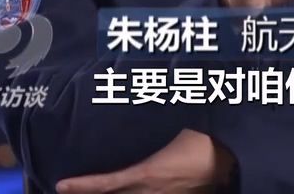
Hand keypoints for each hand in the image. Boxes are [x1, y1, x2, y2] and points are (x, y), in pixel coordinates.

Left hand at [55, 129, 232, 193]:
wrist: (231, 159)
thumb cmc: (204, 139)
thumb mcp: (175, 127)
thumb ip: (150, 127)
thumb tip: (135, 109)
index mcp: (148, 173)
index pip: (107, 184)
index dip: (82, 187)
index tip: (62, 185)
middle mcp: (150, 192)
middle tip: (67, 192)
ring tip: (89, 193)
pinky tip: (126, 192)